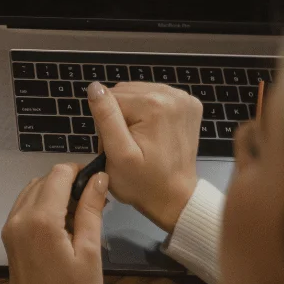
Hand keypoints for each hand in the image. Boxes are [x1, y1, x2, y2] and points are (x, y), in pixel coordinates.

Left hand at [3, 163, 107, 283]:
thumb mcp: (90, 252)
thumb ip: (91, 211)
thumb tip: (98, 179)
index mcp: (41, 219)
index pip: (57, 175)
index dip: (79, 171)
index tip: (97, 181)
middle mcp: (19, 217)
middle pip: (43, 181)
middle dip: (67, 182)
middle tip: (92, 201)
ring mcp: (9, 227)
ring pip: (30, 192)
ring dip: (53, 193)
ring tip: (78, 212)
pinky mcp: (8, 237)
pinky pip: (23, 207)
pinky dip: (41, 205)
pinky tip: (60, 223)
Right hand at [89, 81, 200, 232]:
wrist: (175, 197)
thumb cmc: (142, 182)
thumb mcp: (117, 154)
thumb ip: (106, 118)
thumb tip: (95, 86)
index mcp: (154, 105)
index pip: (111, 98)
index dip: (107, 122)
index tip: (118, 145)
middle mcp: (173, 95)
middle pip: (125, 92)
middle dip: (120, 116)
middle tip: (127, 144)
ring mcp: (184, 98)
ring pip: (137, 93)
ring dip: (132, 113)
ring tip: (140, 139)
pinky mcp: (189, 104)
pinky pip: (154, 96)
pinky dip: (147, 112)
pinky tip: (152, 131)